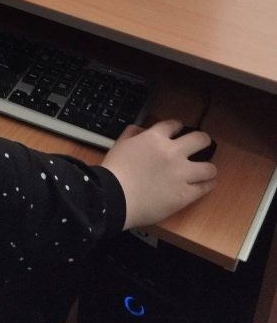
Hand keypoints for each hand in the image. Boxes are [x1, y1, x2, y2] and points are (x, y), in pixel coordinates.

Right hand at [101, 119, 216, 229]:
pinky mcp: (185, 194)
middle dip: (203, 140)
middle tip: (202, 144)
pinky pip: (205, 187)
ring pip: (209, 167)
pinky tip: (208, 184)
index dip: (178, 126)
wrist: (115, 197)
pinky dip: (207, 185)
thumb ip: (131, 133)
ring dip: (208, 168)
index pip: (174, 125)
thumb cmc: (114, 171)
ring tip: (207, 170)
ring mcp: (182, 174)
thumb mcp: (119, 144)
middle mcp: (173, 152)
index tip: (179, 129)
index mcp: (155, 138)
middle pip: (200, 139)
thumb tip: (141, 130)